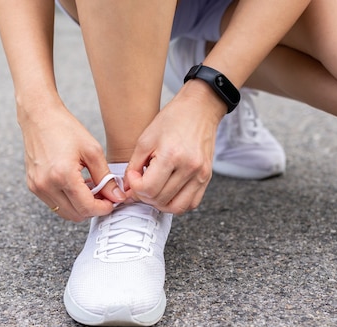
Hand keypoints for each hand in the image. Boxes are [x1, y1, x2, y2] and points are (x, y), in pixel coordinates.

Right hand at [19, 101, 125, 221]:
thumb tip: (117, 197)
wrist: (39, 117)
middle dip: (93, 208)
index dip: (104, 208)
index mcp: (63, 175)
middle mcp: (46, 184)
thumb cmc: (66, 129)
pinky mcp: (32, 185)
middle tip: (104, 195)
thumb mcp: (93, 151)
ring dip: (80, 206)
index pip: (87, 207)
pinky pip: (55, 204)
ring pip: (65, 213)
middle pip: (76, 214)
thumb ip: (106, 178)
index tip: (112, 201)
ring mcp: (37, 187)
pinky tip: (76, 185)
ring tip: (90, 188)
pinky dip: (68, 201)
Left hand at [125, 81, 225, 213]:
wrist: (200, 109)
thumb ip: (134, 166)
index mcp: (172, 155)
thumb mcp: (145, 139)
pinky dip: (177, 203)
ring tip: (154, 190)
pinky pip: (191, 203)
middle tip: (141, 183)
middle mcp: (189, 168)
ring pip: (176, 207)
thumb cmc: (172, 119)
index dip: (135, 187)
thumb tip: (128, 189)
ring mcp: (201, 175)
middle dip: (145, 195)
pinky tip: (169, 192)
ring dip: (160, 203)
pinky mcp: (208, 178)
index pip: (148, 189)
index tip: (134, 176)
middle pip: (160, 200)